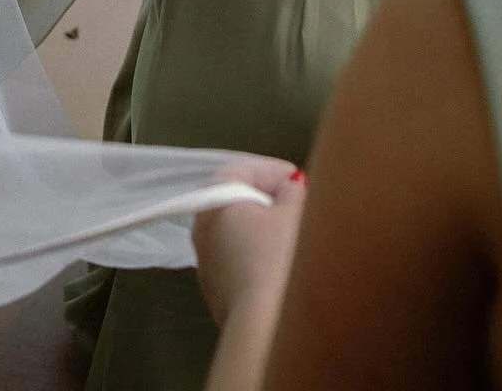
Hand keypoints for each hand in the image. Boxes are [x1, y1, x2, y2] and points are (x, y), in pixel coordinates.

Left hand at [193, 164, 306, 329]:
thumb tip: (289, 188)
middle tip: (299, 206)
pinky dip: (260, 261)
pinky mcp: (220, 299)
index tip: (297, 178)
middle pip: (236, 205)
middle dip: (268, 203)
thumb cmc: (279, 261)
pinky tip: (284, 271)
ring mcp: (208, 269)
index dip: (271, 171)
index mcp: (214, 203)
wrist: (266, 330)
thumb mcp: (295, 215)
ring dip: (264, 235)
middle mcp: (203, 233)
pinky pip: (241, 267)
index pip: (240, 172)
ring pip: (238, 239)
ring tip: (296, 239)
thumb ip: (293, 193)